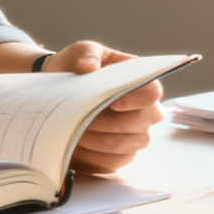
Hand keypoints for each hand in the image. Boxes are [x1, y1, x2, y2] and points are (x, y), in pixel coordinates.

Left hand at [45, 41, 164, 173]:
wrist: (60, 88)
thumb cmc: (77, 66)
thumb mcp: (82, 51)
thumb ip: (87, 56)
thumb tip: (88, 68)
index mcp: (140, 81)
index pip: (153, 93)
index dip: (136, 100)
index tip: (113, 102)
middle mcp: (144, 110)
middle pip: (141, 123)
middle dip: (109, 123)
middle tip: (82, 118)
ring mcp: (133, 134)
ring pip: (127, 145)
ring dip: (99, 140)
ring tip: (75, 130)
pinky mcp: (118, 154)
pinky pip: (113, 162)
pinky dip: (93, 155)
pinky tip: (76, 145)